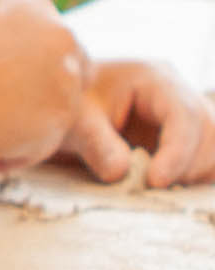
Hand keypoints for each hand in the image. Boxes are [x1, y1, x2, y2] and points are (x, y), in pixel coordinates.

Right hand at [0, 0, 89, 170]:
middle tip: (1, 118)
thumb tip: (21, 85)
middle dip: (41, 100)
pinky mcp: (60, 118)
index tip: (10, 89)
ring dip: (23, 133)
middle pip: (71, 79)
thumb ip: (8, 51)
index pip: (57, 45)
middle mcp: (61, 36)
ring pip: (57, 117)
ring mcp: (65, 78)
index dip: (36, 72)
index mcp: (37, 7)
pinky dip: (12, 156)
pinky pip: (41, 146)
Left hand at [55, 58, 214, 186]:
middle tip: (152, 189)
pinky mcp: (188, 139)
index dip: (177, 151)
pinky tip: (164, 188)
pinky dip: (193, 178)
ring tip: (155, 189)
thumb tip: (120, 173)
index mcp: (155, 80)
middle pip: (210, 131)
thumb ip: (95, 144)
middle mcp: (180, 95)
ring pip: (214, 147)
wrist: (68, 108)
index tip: (156, 182)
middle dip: (188, 165)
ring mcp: (188, 117)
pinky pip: (207, 160)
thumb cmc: (71, 107)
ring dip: (194, 174)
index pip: (184, 114)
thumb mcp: (75, 121)